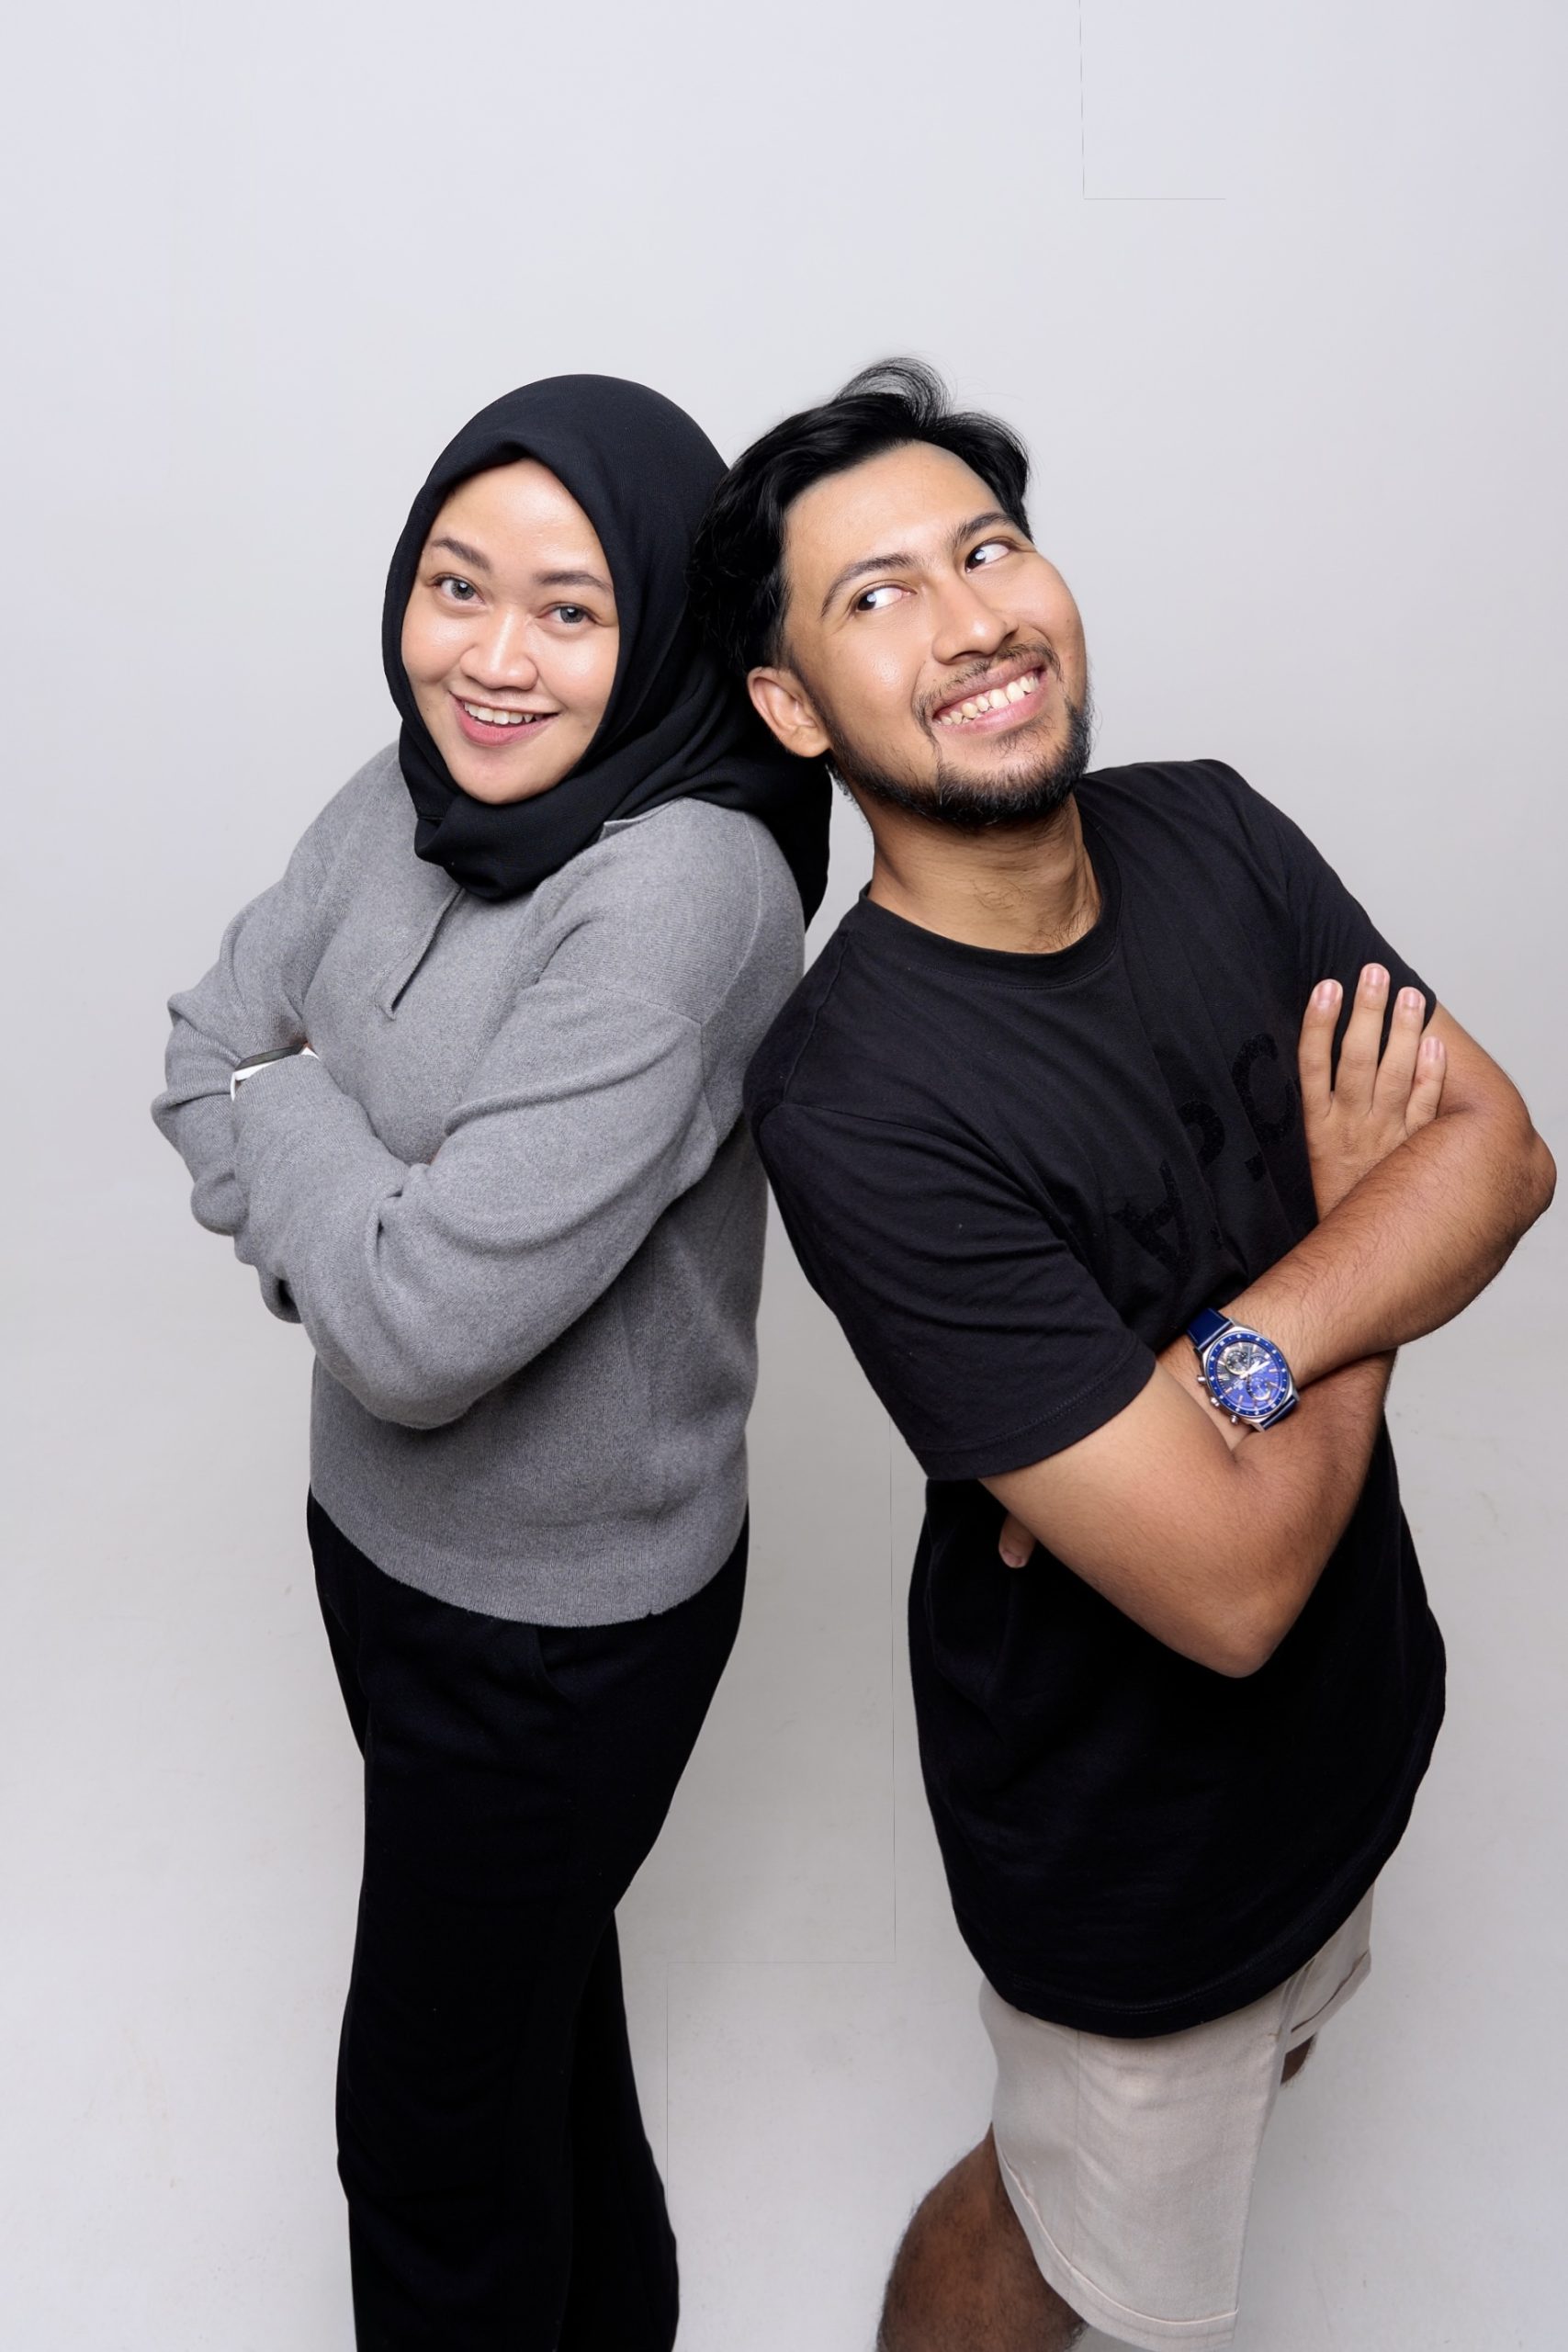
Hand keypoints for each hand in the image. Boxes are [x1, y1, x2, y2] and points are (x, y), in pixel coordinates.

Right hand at [1298, 964, 1444, 1217]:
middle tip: (1374, 973)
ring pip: (1392, 1077)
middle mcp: (1350, 1130)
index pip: (1313, 1065)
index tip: (1326, 986)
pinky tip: (1433, 1047)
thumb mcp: (1309, 1159)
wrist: (1351, 1259)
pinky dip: (1429, 1078)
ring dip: (1402, 1033)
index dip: (1319, 1024)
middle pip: (1357, 1060)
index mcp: (1316, 1129)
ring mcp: (1383, 1140)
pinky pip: (1423, 1109)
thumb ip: (1317, 1115)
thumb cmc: (1332, 1202)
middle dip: (1366, 1013)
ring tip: (1408, 995)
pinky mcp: (1411, 1154)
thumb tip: (1313, 1062)